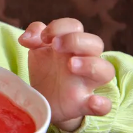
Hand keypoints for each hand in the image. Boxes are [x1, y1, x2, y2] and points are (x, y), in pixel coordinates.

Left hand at [18, 18, 114, 132]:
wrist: (43, 99)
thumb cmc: (45, 69)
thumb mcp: (37, 50)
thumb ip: (33, 37)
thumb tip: (26, 38)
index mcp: (72, 44)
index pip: (75, 26)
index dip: (60, 27)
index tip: (43, 37)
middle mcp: (84, 60)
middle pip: (95, 43)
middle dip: (76, 41)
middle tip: (56, 46)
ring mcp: (86, 83)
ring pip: (106, 70)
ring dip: (90, 65)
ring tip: (71, 65)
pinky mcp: (84, 104)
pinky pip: (104, 105)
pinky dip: (102, 104)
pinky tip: (94, 101)